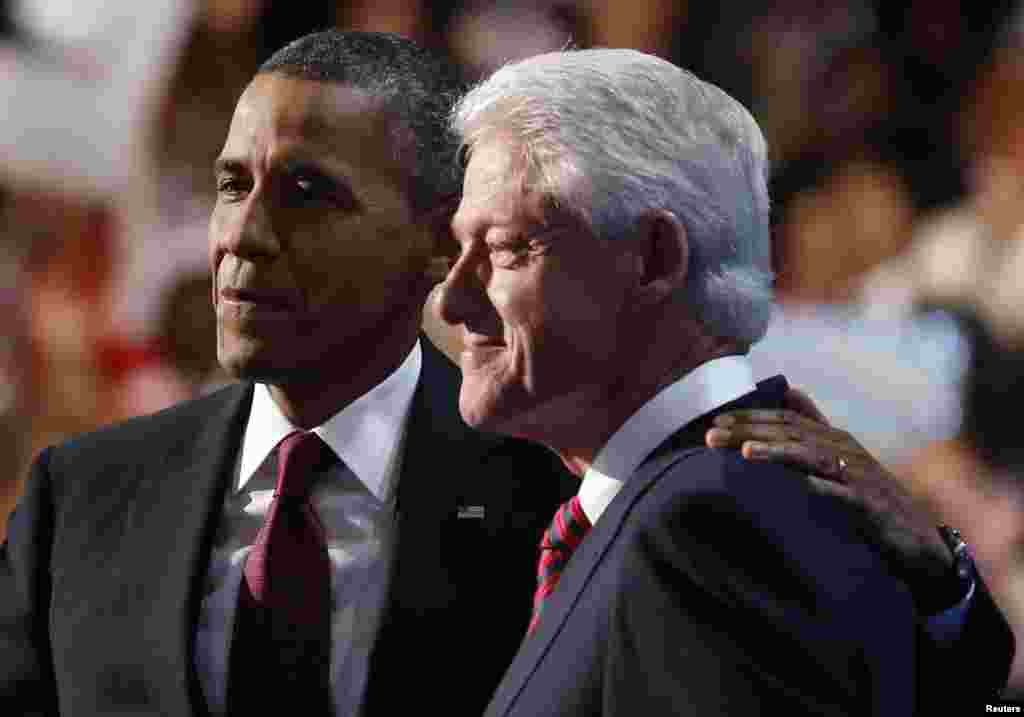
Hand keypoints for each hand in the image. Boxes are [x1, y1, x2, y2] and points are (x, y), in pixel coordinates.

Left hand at [706, 387, 957, 611]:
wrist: (916, 540)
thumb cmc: (869, 498)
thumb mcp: (840, 457)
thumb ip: (814, 425)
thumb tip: (788, 391)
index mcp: (832, 438)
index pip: (784, 420)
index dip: (749, 419)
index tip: (715, 422)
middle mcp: (843, 449)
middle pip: (790, 434)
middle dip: (749, 432)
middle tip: (711, 435)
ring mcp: (857, 475)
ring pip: (811, 457)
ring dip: (777, 452)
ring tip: (745, 452)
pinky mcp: (869, 504)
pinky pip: (841, 494)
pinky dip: (819, 487)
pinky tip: (797, 486)